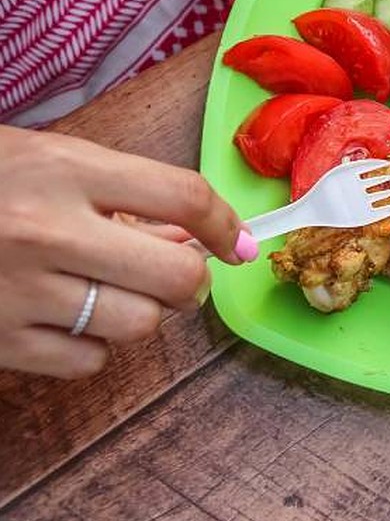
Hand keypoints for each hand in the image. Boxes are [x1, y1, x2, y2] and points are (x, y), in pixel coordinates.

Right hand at [0, 127, 250, 378]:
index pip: (183, 198)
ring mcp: (19, 292)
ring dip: (138, 312)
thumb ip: (121, 194)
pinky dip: (91, 346)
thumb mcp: (49, 159)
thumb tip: (195, 240)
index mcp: (66, 169)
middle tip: (176, 275)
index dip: (225, 225)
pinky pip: (86, 361)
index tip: (237, 243)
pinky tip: (65, 316)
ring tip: (106, 289)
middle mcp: (48, 231)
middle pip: (175, 277)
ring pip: (137, 325)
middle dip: (190, 281)